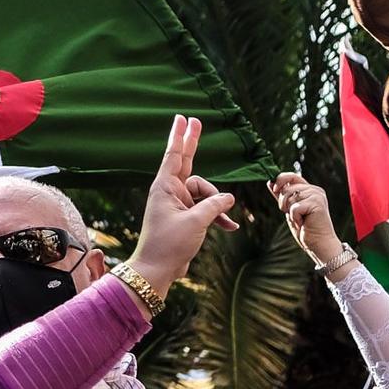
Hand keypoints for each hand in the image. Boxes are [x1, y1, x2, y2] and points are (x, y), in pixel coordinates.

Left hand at [126, 116, 238, 297]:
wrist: (158, 270)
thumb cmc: (170, 244)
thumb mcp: (196, 221)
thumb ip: (214, 205)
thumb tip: (229, 197)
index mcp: (165, 188)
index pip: (174, 155)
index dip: (180, 136)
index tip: (182, 118)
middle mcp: (170, 192)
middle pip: (187, 162)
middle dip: (192, 143)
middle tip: (196, 120)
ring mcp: (178, 204)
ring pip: (205, 193)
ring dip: (217, 205)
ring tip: (224, 220)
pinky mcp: (185, 217)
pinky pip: (206, 209)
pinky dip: (218, 216)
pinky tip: (230, 227)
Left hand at [270, 172, 342, 267]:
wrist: (318, 244)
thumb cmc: (305, 228)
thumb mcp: (289, 209)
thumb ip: (282, 195)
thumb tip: (270, 182)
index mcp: (309, 189)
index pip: (292, 176)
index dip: (280, 179)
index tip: (273, 188)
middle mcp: (315, 190)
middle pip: (287, 188)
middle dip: (283, 202)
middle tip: (293, 214)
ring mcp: (317, 196)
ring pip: (290, 197)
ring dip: (290, 211)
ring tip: (300, 219)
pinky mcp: (317, 204)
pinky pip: (295, 207)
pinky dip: (295, 217)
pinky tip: (304, 222)